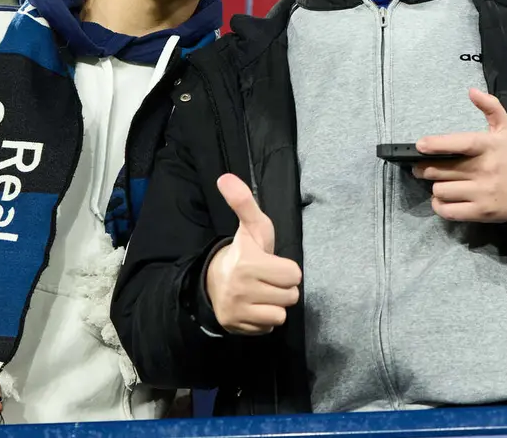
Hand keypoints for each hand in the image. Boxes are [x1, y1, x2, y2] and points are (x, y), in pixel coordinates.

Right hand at [205, 174, 300, 335]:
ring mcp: (237, 310)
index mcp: (248, 263)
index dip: (287, 269)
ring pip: (281, 314)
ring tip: (262, 293)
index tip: (272, 265)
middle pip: (290, 296)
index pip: (294, 275)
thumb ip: (244, 202)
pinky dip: (264, 319)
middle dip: (283, 288)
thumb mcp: (249, 227)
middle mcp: (241, 288)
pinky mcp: (236, 326)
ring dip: (276, 305)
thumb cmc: (243, 252)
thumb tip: (226, 177)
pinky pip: (268, 328)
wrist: (213, 281)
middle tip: (267, 279)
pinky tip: (254, 307)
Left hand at [412, 89, 506, 222]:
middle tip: (422, 167)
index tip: (420, 145)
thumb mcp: (506, 129)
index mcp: (488, 146)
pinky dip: (439, 206)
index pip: (461, 143)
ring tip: (440, 182)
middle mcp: (485, 169)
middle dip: (425, 169)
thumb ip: (491, 107)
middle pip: (441, 170)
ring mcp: (482, 193)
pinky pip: (448, 211)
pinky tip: (443, 199)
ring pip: (441, 191)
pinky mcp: (480, 212)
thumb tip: (472, 91)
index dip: (437, 144)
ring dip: (435, 187)